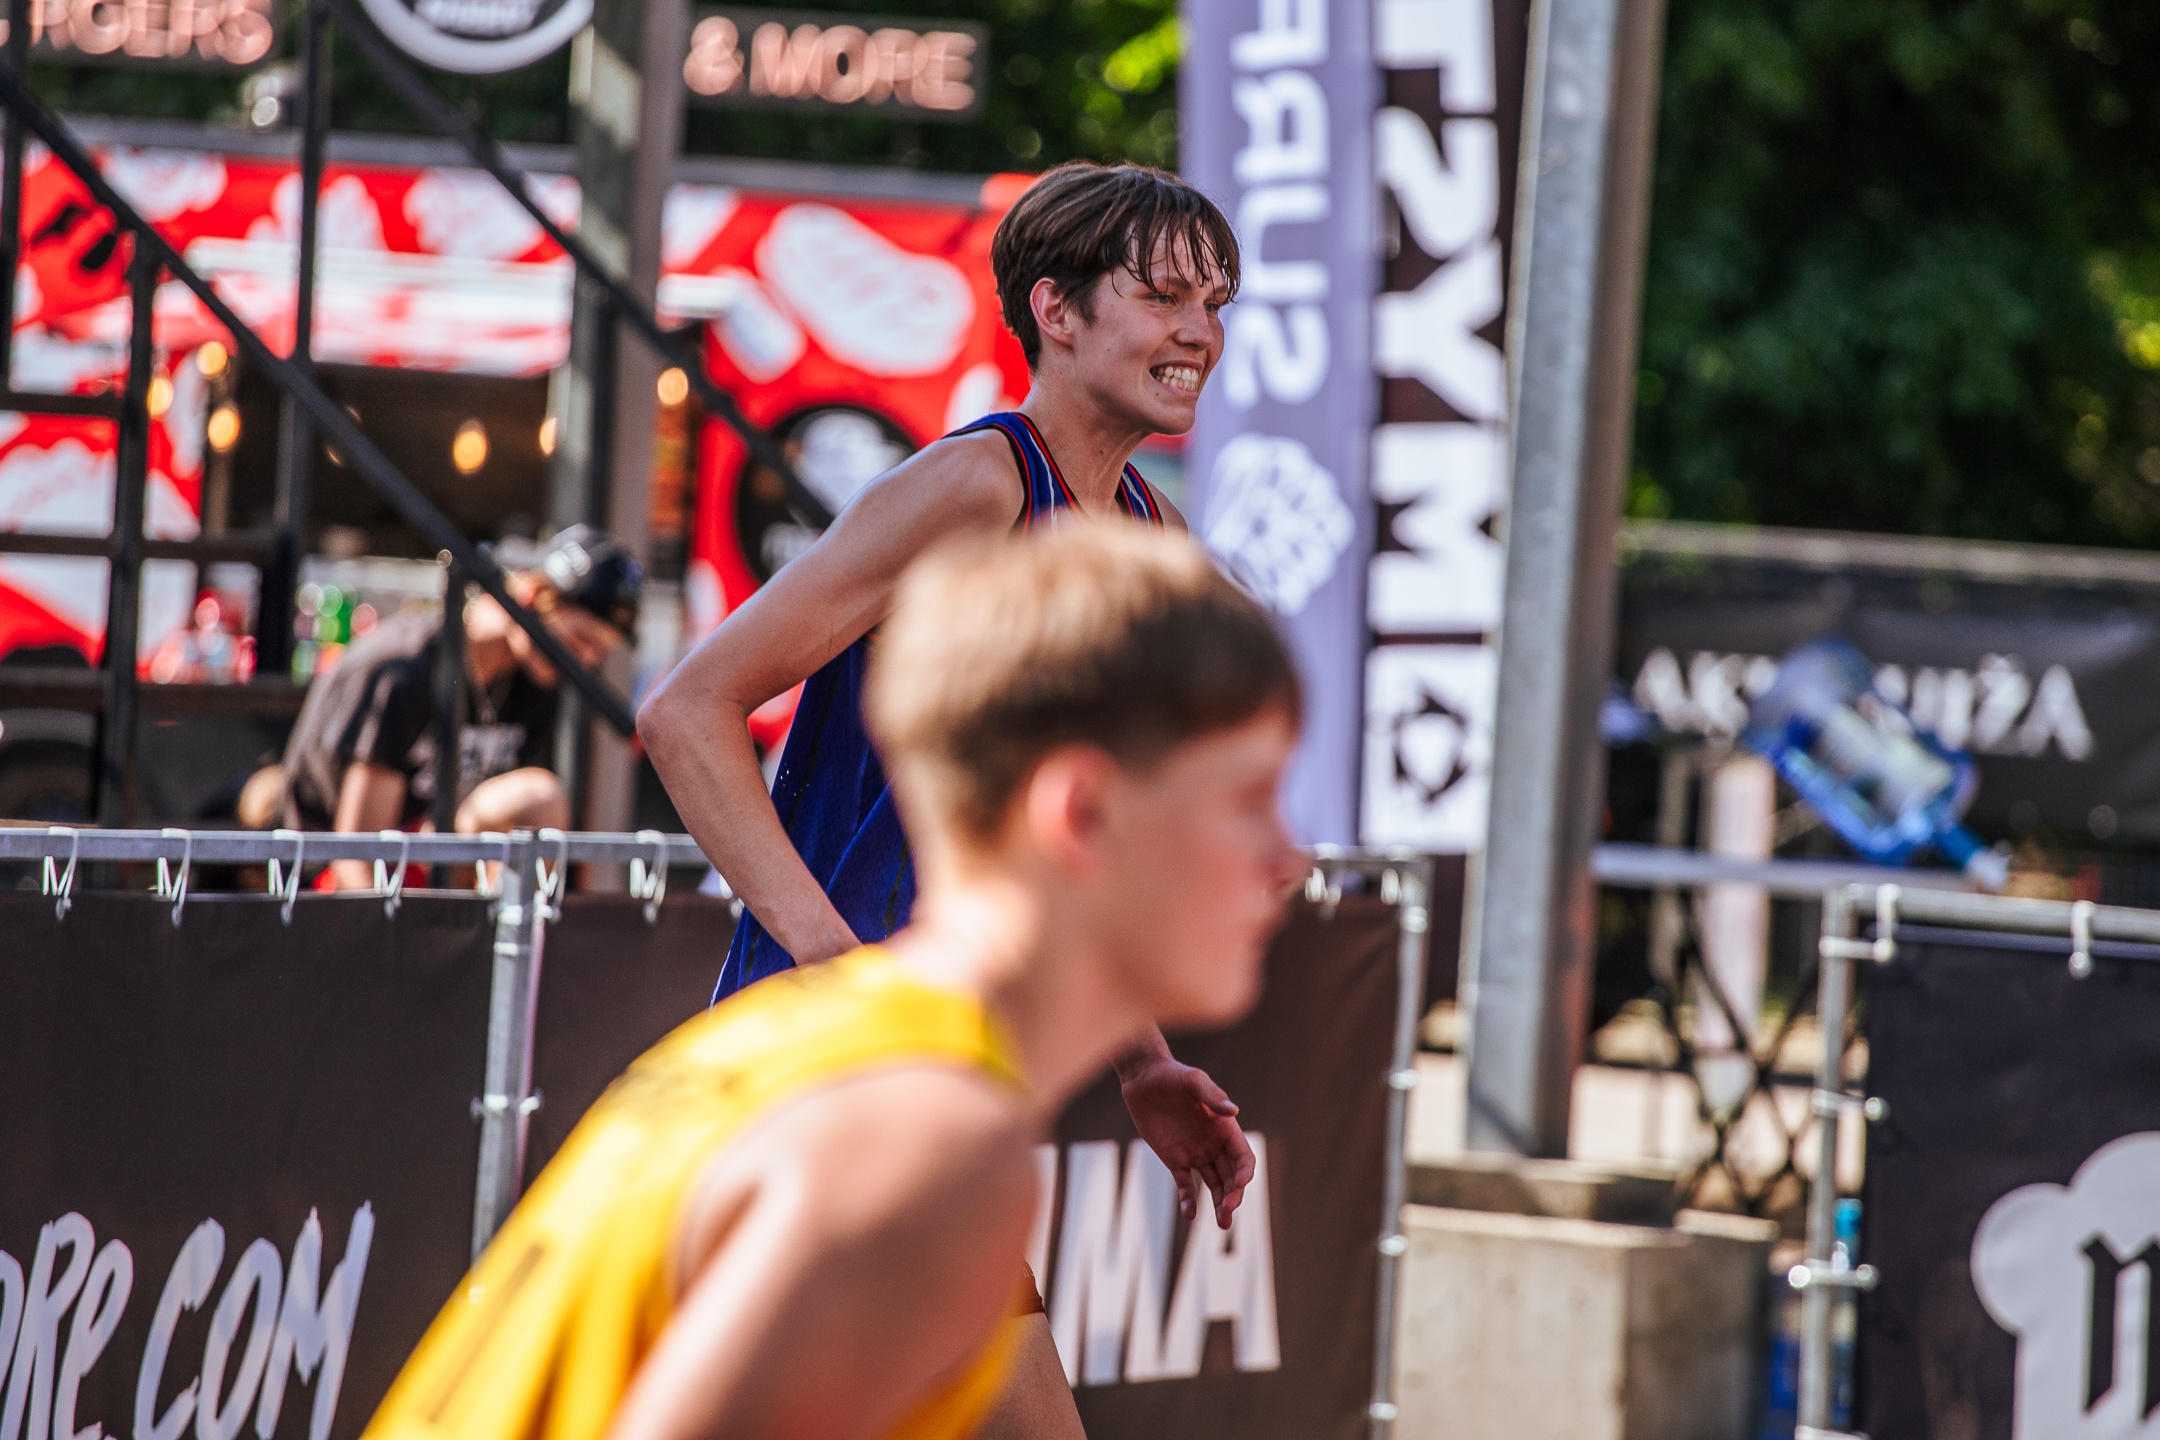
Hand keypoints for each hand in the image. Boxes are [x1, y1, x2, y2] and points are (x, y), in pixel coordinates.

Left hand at [1116, 1055, 1254, 1229]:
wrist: (1144, 1078)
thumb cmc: (1172, 1075)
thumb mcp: (1193, 1080)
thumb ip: (1212, 1096)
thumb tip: (1233, 1112)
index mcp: (1224, 1128)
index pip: (1243, 1157)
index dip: (1245, 1172)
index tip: (1240, 1184)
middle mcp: (1214, 1144)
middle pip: (1232, 1176)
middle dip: (1234, 1196)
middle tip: (1228, 1213)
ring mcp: (1195, 1154)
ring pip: (1214, 1185)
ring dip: (1220, 1203)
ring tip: (1221, 1223)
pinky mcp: (1174, 1160)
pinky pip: (1186, 1185)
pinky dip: (1189, 1201)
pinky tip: (1190, 1214)